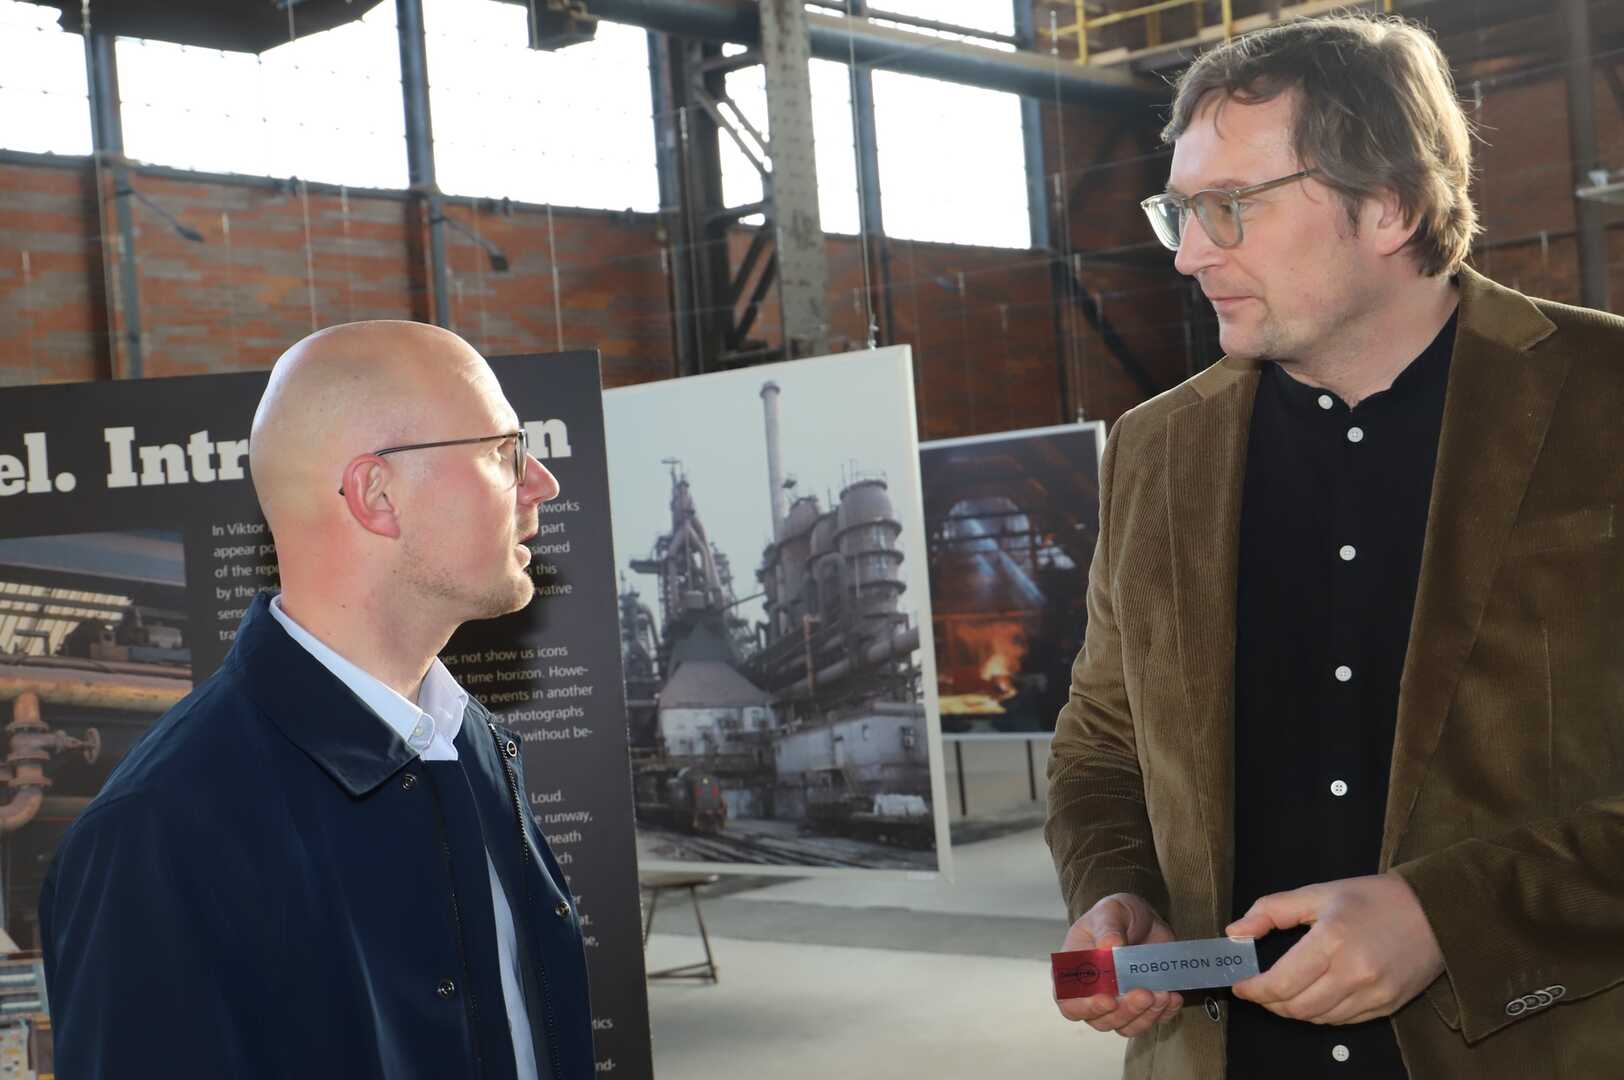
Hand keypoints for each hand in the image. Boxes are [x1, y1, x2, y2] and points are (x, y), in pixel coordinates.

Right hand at [1054, 893, 1182, 1035]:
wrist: (1143, 919)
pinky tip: (1173, 996)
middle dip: (1125, 1011)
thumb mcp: (1109, 912)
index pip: (1070, 1003)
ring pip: (1127, 1026)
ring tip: (1162, 994)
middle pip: (1101, 1020)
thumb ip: (1107, 928)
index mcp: (1074, 973)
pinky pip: (1153, 1021)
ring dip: (1146, 1016)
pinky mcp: (1144, 1005)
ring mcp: (1119, 1002)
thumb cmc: (1116, 915)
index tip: (1108, 999)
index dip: (1086, 1008)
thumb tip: (1108, 947)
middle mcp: (1093, 994)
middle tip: (1144, 993)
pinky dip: (1165, 1013)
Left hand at [1227, 872, 1443, 1024]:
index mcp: (1332, 940)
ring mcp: (1374, 994)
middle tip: (1259, 989)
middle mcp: (1354, 972)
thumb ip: (1270, 911)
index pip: (1281, 982)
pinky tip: (1316, 994)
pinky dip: (1321, 1013)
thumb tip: (1235, 932)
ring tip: (1284, 991)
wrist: (1434, 911)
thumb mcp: (1317, 893)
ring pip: (1318, 1019)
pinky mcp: (1388, 1006)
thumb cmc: (1372, 899)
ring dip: (1294, 1009)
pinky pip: (1343, 1021)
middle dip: (1270, 1001)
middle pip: (1297, 1007)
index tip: (1240, 984)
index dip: (1254, 989)